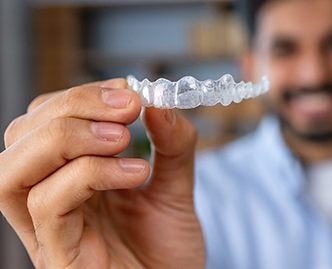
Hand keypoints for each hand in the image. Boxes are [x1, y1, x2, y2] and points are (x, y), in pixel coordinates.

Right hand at [0, 79, 204, 267]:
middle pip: (20, 136)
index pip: (44, 121)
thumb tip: (159, 101)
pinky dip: (90, 174)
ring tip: (123, 138)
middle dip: (73, 108)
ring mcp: (47, 230)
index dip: (80, 97)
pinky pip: (47, 204)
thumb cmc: (166, 249)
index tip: (127, 91)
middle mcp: (48, 199)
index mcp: (68, 177)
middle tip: (128, 108)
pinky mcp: (56, 255)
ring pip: (13, 170)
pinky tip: (135, 173)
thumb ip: (172, 146)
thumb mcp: (175, 187)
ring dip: (67, 137)